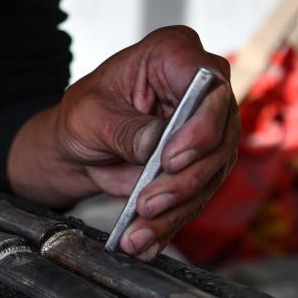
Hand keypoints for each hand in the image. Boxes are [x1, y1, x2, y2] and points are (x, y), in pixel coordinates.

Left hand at [7, 26, 239, 260]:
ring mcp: (206, 130)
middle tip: (149, 203)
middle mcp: (200, 89)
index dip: (199, 125)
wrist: (77, 144)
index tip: (170, 157)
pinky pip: (196, 197)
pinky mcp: (201, 165)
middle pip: (219, 136)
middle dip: (184, 178)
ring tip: (140, 231)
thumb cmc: (82, 115)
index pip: (208, 84)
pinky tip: (147, 242)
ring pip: (211, 173)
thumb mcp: (90, 115)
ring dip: (176, 208)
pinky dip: (170, 224)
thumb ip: (124, 128)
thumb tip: (155, 143)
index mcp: (173, 54)